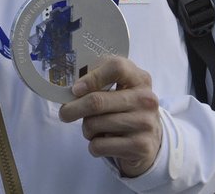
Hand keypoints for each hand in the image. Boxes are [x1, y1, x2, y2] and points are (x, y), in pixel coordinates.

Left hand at [58, 55, 161, 176]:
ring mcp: (146, 123)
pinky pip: (100, 145)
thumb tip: (69, 88)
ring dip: (86, 129)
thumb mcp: (118, 89)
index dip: (91, 77)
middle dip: (73, 108)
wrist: (150, 139)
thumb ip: (98, 80)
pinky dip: (93, 146)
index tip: (75, 89)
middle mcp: (146, 99)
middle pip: (97, 101)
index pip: (116, 67)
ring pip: (95, 124)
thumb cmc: (124, 108)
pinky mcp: (141, 146)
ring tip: (93, 129)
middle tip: (64, 113)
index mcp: (139, 78)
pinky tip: (103, 142)